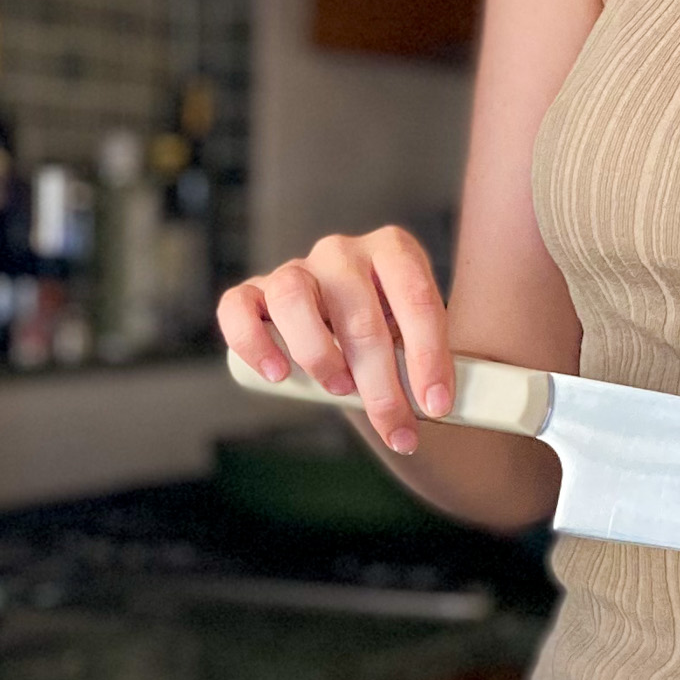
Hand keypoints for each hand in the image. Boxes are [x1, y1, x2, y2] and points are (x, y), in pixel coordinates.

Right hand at [217, 227, 454, 455]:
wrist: (353, 338)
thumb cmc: (394, 342)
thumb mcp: (421, 345)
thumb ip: (431, 364)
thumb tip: (440, 407)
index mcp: (394, 252)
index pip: (415, 297)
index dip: (429, 355)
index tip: (437, 404)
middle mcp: (343, 253)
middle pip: (358, 313)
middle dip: (380, 383)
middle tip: (395, 427)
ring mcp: (295, 270)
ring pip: (293, 297)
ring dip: (318, 352)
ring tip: (338, 390)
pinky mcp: (254, 294)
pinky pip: (238, 308)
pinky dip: (253, 342)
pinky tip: (277, 375)